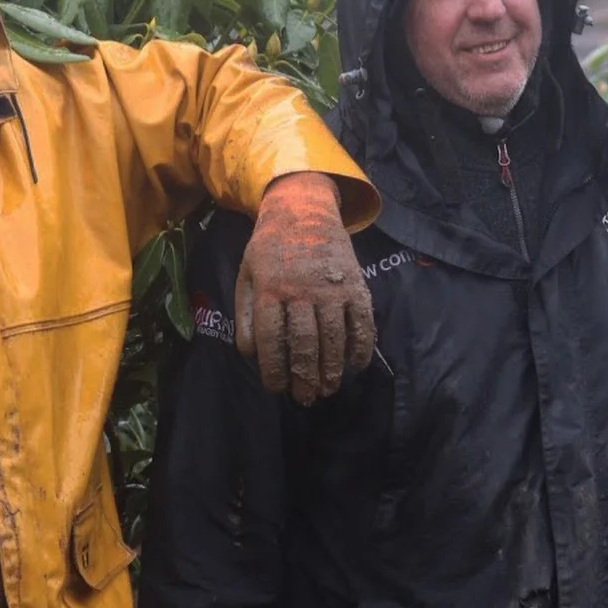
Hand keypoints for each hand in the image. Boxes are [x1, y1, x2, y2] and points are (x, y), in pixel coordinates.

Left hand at [235, 172, 374, 404]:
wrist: (302, 209)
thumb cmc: (269, 250)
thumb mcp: (246, 276)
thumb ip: (245, 316)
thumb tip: (252, 356)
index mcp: (269, 289)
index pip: (269, 339)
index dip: (273, 370)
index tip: (277, 389)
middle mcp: (300, 290)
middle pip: (304, 344)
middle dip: (304, 377)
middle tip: (305, 398)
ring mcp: (331, 287)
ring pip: (333, 338)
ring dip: (331, 370)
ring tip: (327, 389)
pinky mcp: (355, 284)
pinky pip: (362, 322)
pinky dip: (361, 347)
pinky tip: (356, 366)